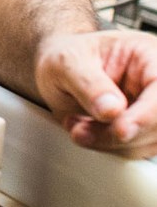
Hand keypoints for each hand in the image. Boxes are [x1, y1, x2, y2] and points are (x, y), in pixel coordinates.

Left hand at [34, 28, 156, 155]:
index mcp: (147, 56)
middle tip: (81, 130)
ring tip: (76, 126)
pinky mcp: (143, 131)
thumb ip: (88, 84)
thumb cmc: (66, 59)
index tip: (120, 130)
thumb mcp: (66, 62)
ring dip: (109, 143)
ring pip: (149, 142)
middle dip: (118, 134)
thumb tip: (112, 109)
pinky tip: (85, 131)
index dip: (146, 115)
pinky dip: (107, 148)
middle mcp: (155, 84)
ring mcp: (151, 109)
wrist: (58, 71)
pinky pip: (134, 150)